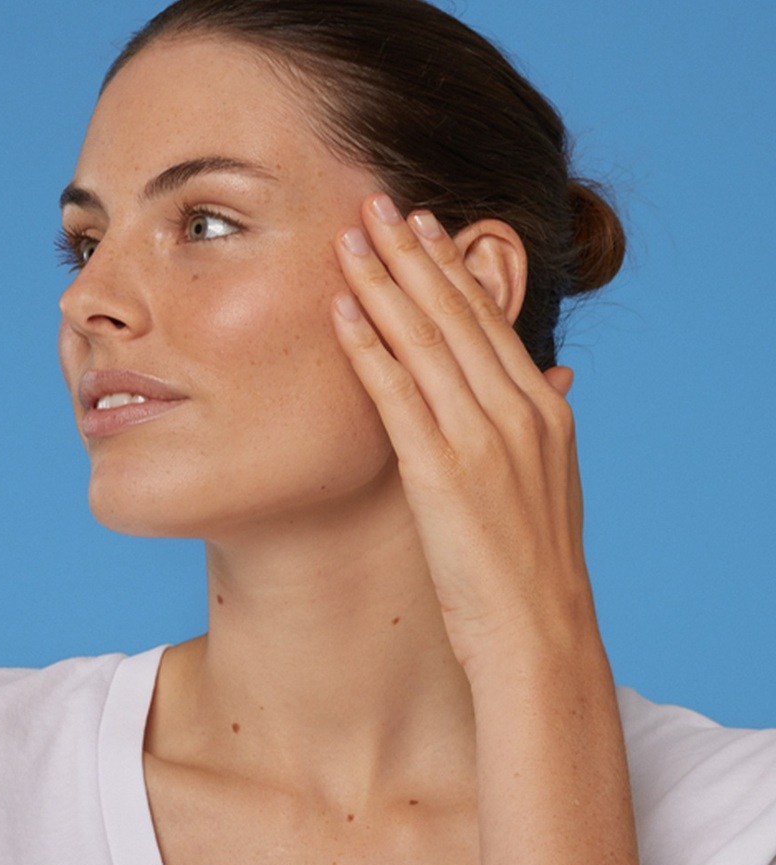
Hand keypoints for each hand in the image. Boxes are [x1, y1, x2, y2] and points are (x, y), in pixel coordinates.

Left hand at [331, 193, 642, 864]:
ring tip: (353, 236)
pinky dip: (368, 348)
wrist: (538, 631)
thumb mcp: (551, 481)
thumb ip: (543, 421)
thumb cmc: (534, 563)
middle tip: (381, 203)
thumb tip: (553, 376)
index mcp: (544, 408)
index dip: (455, 269)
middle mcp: (516, 410)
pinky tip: (342, 310)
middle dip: (415, 254)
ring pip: (424, 341)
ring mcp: (480, 438)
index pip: (491, 322)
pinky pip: (397, 394)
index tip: (429, 228)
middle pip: (457, 314)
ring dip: (384, 283)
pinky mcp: (441, 471)